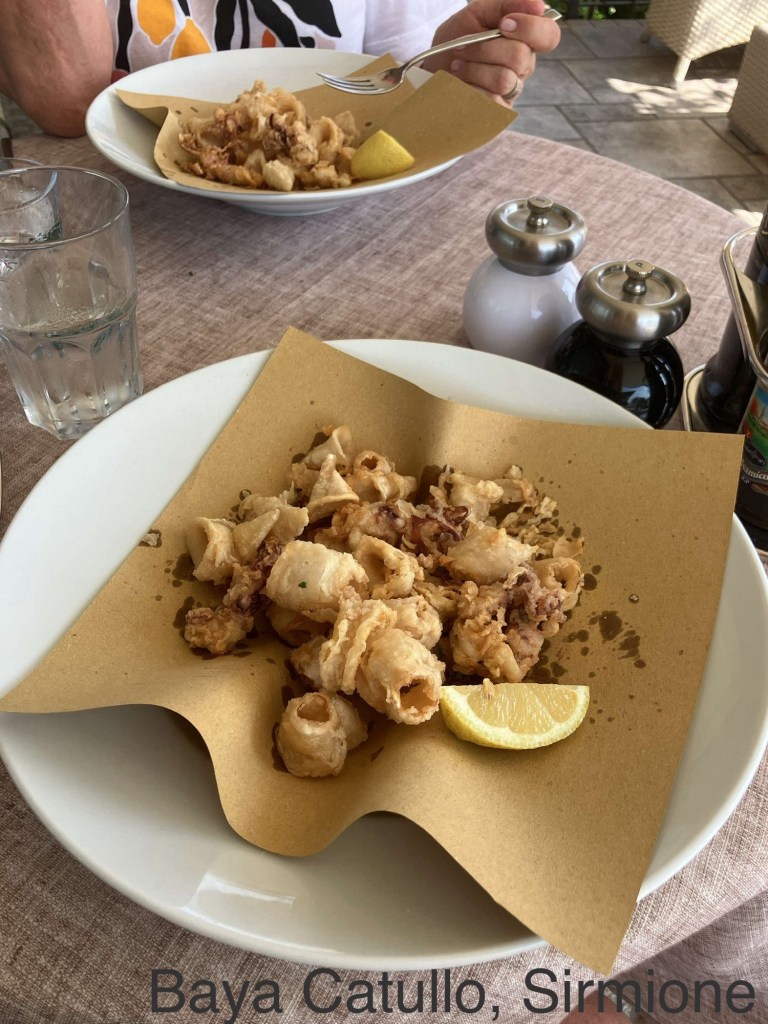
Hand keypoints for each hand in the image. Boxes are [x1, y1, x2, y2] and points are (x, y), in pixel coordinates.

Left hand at [423, 0, 560, 106]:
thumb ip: (506, 4)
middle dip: (486, 48)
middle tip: (463, 47)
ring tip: (458, 66)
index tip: (504, 24)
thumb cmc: (456, 41)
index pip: (549, 36)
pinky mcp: (496, 114)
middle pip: (521, 57)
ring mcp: (511, 93)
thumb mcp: (476, 13)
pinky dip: (469, 89)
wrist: (430, 71)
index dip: (531, 28)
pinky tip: (459, 85)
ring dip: (473, 69)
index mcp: (524, 40)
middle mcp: (522, 68)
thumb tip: (540, 5)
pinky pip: (491, 102)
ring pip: (504, 79)